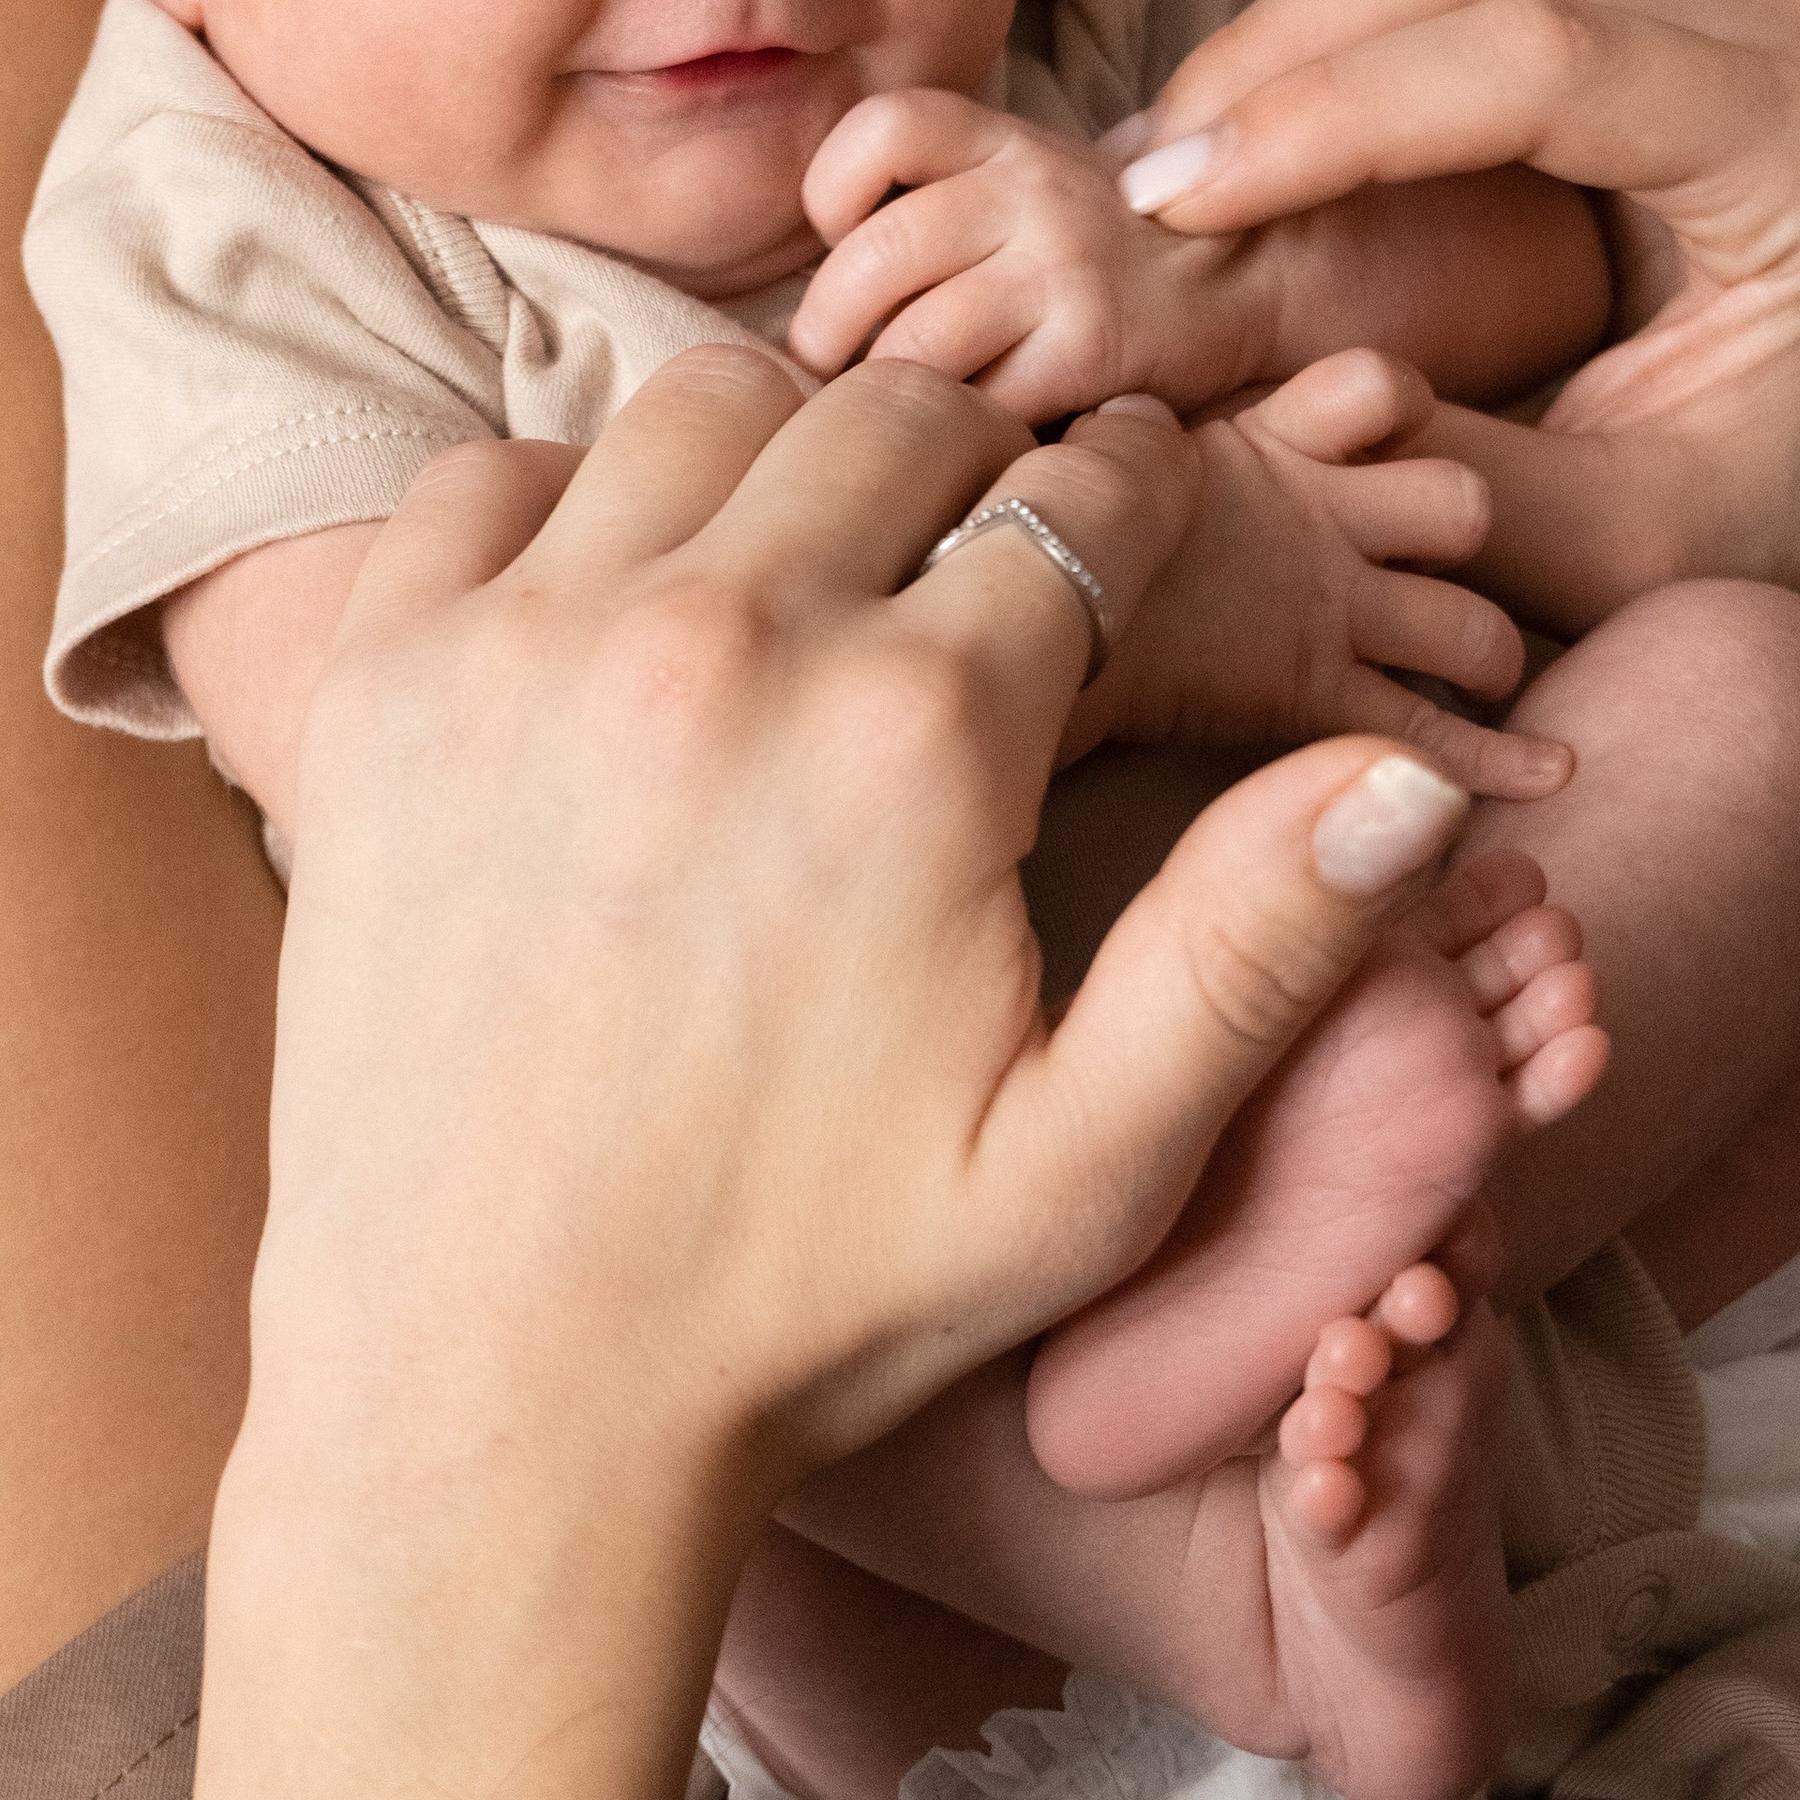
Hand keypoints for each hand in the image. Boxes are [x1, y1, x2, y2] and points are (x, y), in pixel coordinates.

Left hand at [268, 346, 1483, 1494]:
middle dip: (969, 466)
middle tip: (975, 563)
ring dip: (780, 457)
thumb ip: (1262, 948)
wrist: (501, 1394)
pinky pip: (489, 475)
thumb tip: (1413, 769)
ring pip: (702, 405)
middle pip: (897, 418)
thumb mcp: (1090, 1166)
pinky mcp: (386, 683)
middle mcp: (719, 643)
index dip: (1131, 501)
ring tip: (806, 574)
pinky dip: (565, 502)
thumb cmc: (812, 1300)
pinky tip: (617, 615)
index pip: (1078, 499)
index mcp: (917, 739)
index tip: (1125, 523)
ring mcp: (529, 645)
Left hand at [793, 86, 1265, 421]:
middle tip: (830, 372)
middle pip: (872, 260)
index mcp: (1001, 141)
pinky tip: (966, 448)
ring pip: (914, 346)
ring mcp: (1063, 270)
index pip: (882, 127)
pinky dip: (956, 442)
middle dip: (828, 333)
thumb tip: (796, 308)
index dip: (833, 187)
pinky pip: (980, 410)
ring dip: (884, 400)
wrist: (1243, 282)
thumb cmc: (1093, 254)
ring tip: (892, 420)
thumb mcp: (1018, 192)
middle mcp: (1032, 191)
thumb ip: (925, 212)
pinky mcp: (1092, 350)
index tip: (840, 239)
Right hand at [1099, 0, 1799, 650]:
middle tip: (1154, 180)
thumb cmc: (1772, 539)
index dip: (1337, 113)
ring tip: (1204, 138)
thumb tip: (1249, 389)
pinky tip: (1286, 94)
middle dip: (1290, 39)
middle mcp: (1785, 33)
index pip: (1545, 60)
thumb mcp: (1612, 554)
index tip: (1181, 205)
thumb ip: (1444, 475)